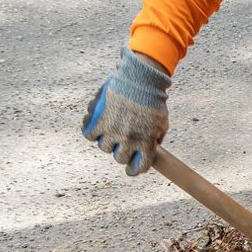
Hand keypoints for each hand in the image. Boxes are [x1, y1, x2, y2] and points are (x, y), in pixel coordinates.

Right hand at [82, 46, 170, 175]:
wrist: (140, 81)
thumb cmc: (153, 100)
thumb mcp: (162, 123)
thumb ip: (157, 138)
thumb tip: (152, 147)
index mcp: (146, 143)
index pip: (139, 167)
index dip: (134, 170)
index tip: (130, 170)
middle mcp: (129, 141)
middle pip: (119, 158)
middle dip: (121, 152)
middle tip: (121, 143)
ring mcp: (113, 131)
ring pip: (104, 147)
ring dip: (107, 141)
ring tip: (110, 130)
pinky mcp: (99, 120)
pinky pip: (89, 134)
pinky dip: (90, 131)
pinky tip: (94, 125)